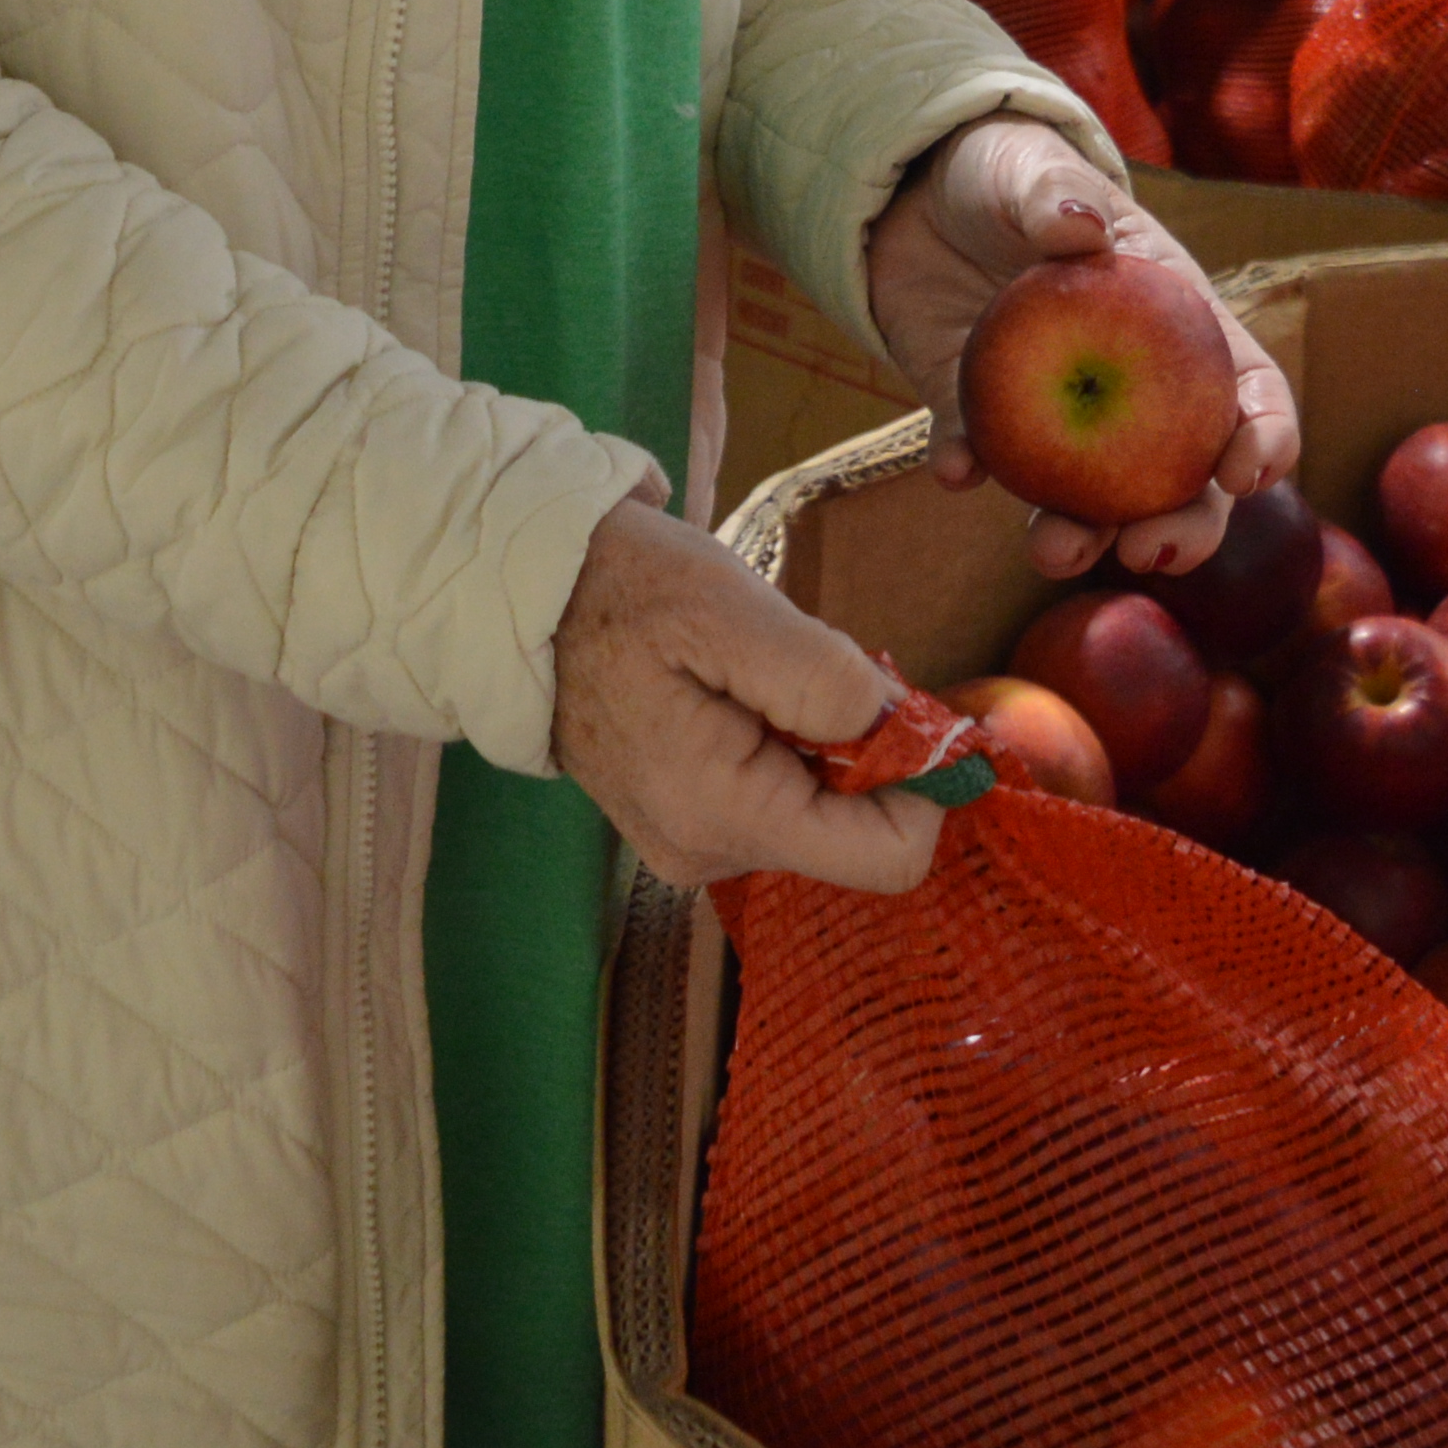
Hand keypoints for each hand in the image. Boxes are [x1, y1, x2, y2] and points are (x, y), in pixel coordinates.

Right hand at [549, 497, 948, 895]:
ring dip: (820, 737)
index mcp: (723, 816)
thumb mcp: (728, 609)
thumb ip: (823, 679)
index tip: (908, 702)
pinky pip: (778, 797)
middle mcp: (708, 855)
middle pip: (856, 828)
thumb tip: (905, 730)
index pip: (887, 859)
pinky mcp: (686, 823)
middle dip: (861, 744)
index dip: (925, 780)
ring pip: (820, 808)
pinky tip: (739, 688)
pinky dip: (787, 743)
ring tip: (756, 666)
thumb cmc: (622, 589)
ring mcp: (692, 845)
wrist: (522, 596)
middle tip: (808, 661)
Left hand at [860, 115, 1296, 581]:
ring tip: (1053, 551)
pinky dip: (970, 470)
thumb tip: (1079, 227)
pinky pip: (981, 460)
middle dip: (1184, 528)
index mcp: (1175, 323)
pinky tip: (955, 467)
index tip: (1244, 473)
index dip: (1265, 438)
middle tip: (1148, 550)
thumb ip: (1055, 192)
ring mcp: (1055, 414)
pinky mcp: (979, 418)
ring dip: (1081, 537)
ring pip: (1092, 499)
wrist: (912, 193)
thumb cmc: (1003, 171)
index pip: (1246, 388)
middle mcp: (1131, 388)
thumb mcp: (1029, 166)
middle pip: (1185, 477)